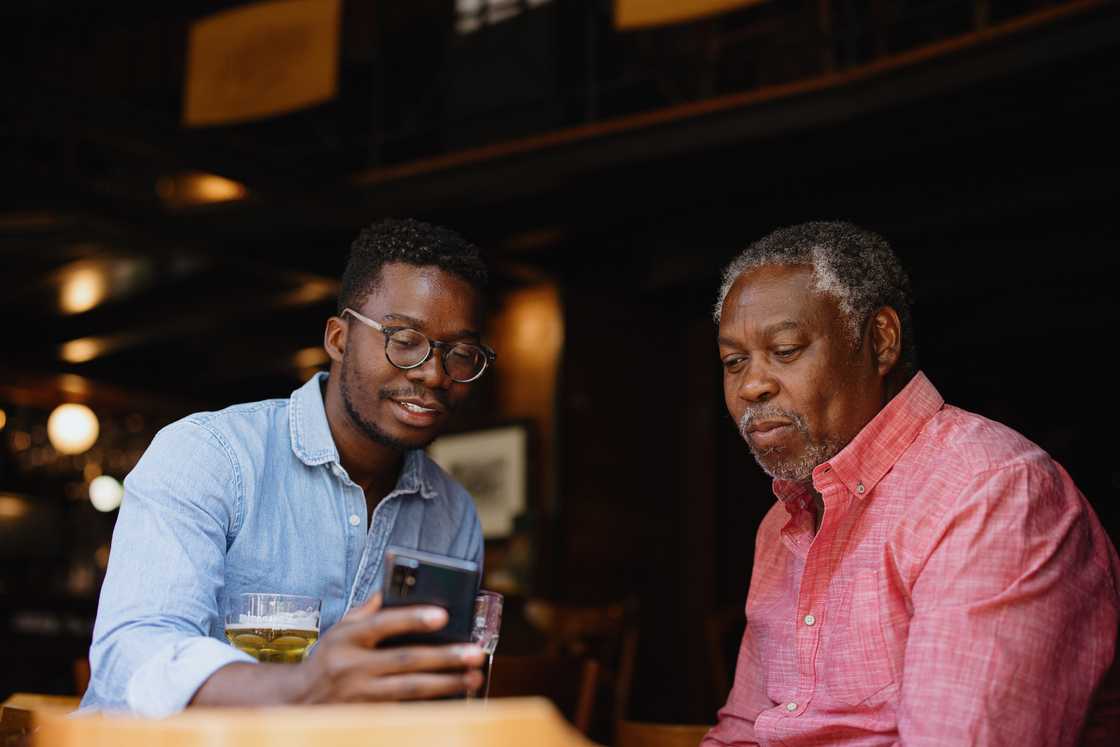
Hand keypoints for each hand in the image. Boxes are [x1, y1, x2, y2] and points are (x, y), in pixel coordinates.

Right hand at [294, 593, 484, 702]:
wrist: (298, 702)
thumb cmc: (328, 659)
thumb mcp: (340, 630)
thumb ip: (367, 610)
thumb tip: (393, 586)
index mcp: (348, 639)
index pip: (383, 624)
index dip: (412, 619)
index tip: (443, 615)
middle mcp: (353, 667)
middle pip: (406, 661)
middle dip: (445, 657)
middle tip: (475, 653)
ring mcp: (361, 695)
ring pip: (411, 689)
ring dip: (447, 683)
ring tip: (474, 677)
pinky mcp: (368, 716)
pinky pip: (406, 710)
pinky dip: (432, 704)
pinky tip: (455, 699)